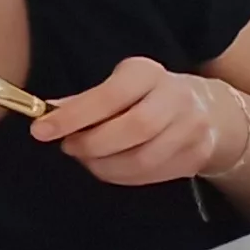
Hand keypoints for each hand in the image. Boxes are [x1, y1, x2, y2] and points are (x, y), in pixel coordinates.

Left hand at [32, 57, 240, 186]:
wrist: (208, 110)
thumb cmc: (148, 95)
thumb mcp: (119, 84)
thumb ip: (85, 100)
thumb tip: (48, 113)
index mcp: (149, 73)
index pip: (110, 96)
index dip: (74, 117)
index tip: (41, 130)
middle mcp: (177, 98)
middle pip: (134, 130)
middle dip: (93, 145)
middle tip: (70, 147)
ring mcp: (193, 130)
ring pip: (144, 159)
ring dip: (106, 165)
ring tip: (89, 159)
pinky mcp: (197, 157)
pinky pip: (153, 175)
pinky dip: (123, 176)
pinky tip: (112, 167)